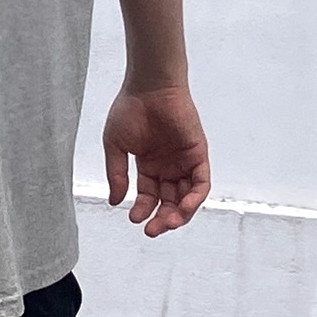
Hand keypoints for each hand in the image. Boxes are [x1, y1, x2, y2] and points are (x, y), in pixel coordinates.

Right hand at [102, 84, 210, 236]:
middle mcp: (168, 166)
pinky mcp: (198, 154)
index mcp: (148, 165)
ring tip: (168, 224)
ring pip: (186, 197)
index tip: (133, 218)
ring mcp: (184, 161)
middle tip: (152, 230)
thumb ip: (117, 175)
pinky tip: (183, 209)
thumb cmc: (130, 109)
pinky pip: (201, 183)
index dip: (142, 210)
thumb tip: (116, 202)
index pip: (149, 197)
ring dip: (179, 214)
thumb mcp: (116, 147)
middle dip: (162, 219)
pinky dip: (194, 198)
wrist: (149, 86)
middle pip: (169, 201)